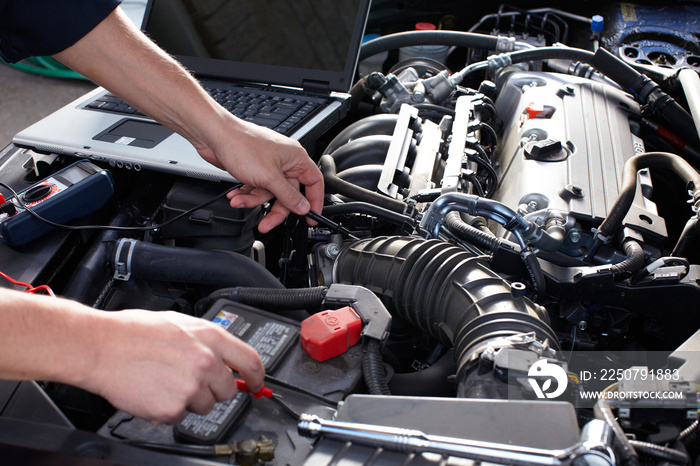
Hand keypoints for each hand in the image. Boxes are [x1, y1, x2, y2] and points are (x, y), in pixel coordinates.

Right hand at [87, 309, 263, 423]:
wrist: (101, 347)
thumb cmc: (134, 332)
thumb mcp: (181, 323)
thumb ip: (207, 341)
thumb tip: (226, 356)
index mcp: (211, 338)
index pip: (251, 361)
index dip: (257, 376)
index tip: (255, 382)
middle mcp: (206, 363)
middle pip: (228, 390)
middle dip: (213, 389)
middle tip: (190, 380)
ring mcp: (191, 387)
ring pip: (206, 406)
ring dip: (190, 400)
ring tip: (166, 382)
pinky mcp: (172, 408)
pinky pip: (180, 417)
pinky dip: (168, 410)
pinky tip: (154, 392)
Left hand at [198, 117, 323, 232]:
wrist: (214, 136)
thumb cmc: (241, 145)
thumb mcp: (269, 178)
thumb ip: (288, 195)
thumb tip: (303, 207)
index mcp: (296, 158)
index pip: (314, 183)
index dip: (314, 201)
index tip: (310, 217)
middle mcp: (285, 161)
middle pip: (288, 194)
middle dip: (276, 210)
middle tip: (267, 223)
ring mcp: (269, 165)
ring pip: (269, 193)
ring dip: (254, 200)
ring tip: (240, 201)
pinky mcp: (255, 169)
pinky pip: (257, 188)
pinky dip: (246, 194)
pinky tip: (236, 195)